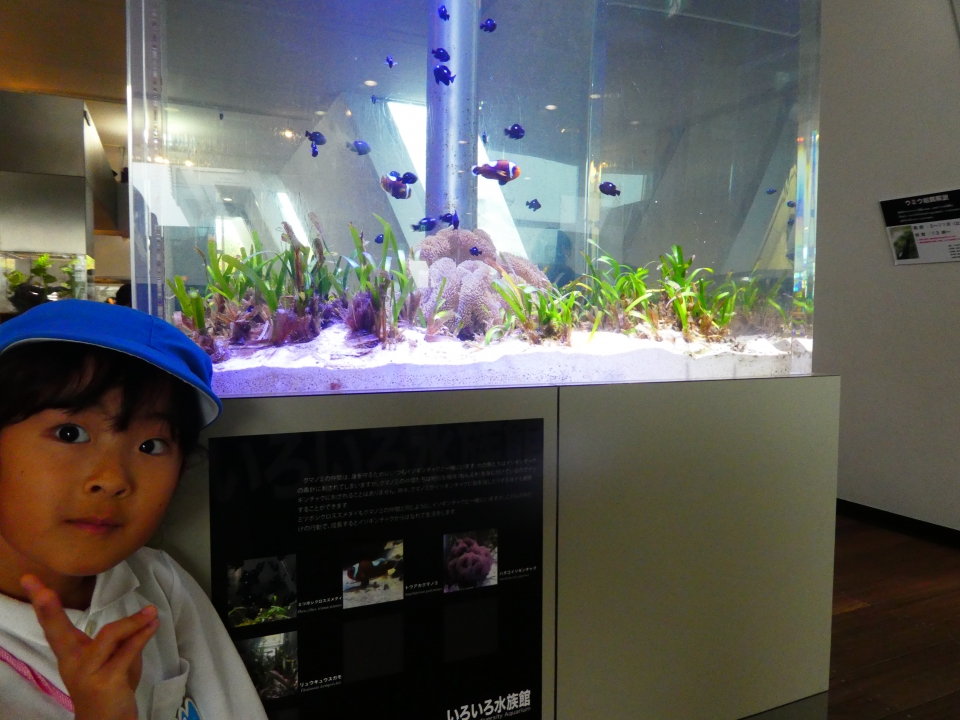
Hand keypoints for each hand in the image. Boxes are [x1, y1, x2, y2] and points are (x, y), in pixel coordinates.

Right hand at [21, 574, 158, 719]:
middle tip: (40, 590)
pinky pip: (127, 651)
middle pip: (58, 632)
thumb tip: (143, 619)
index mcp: (70, 654)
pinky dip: (142, 635)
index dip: (42, 603)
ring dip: (133, 622)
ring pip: (109, 635)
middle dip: (48, 609)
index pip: (53, 625)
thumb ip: (121, 639)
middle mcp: (72, 662)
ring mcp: (87, 673)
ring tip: (151, 612)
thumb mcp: (111, 659)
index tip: (29, 580)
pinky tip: (152, 625)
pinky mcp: (106, 682)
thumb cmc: (108, 686)